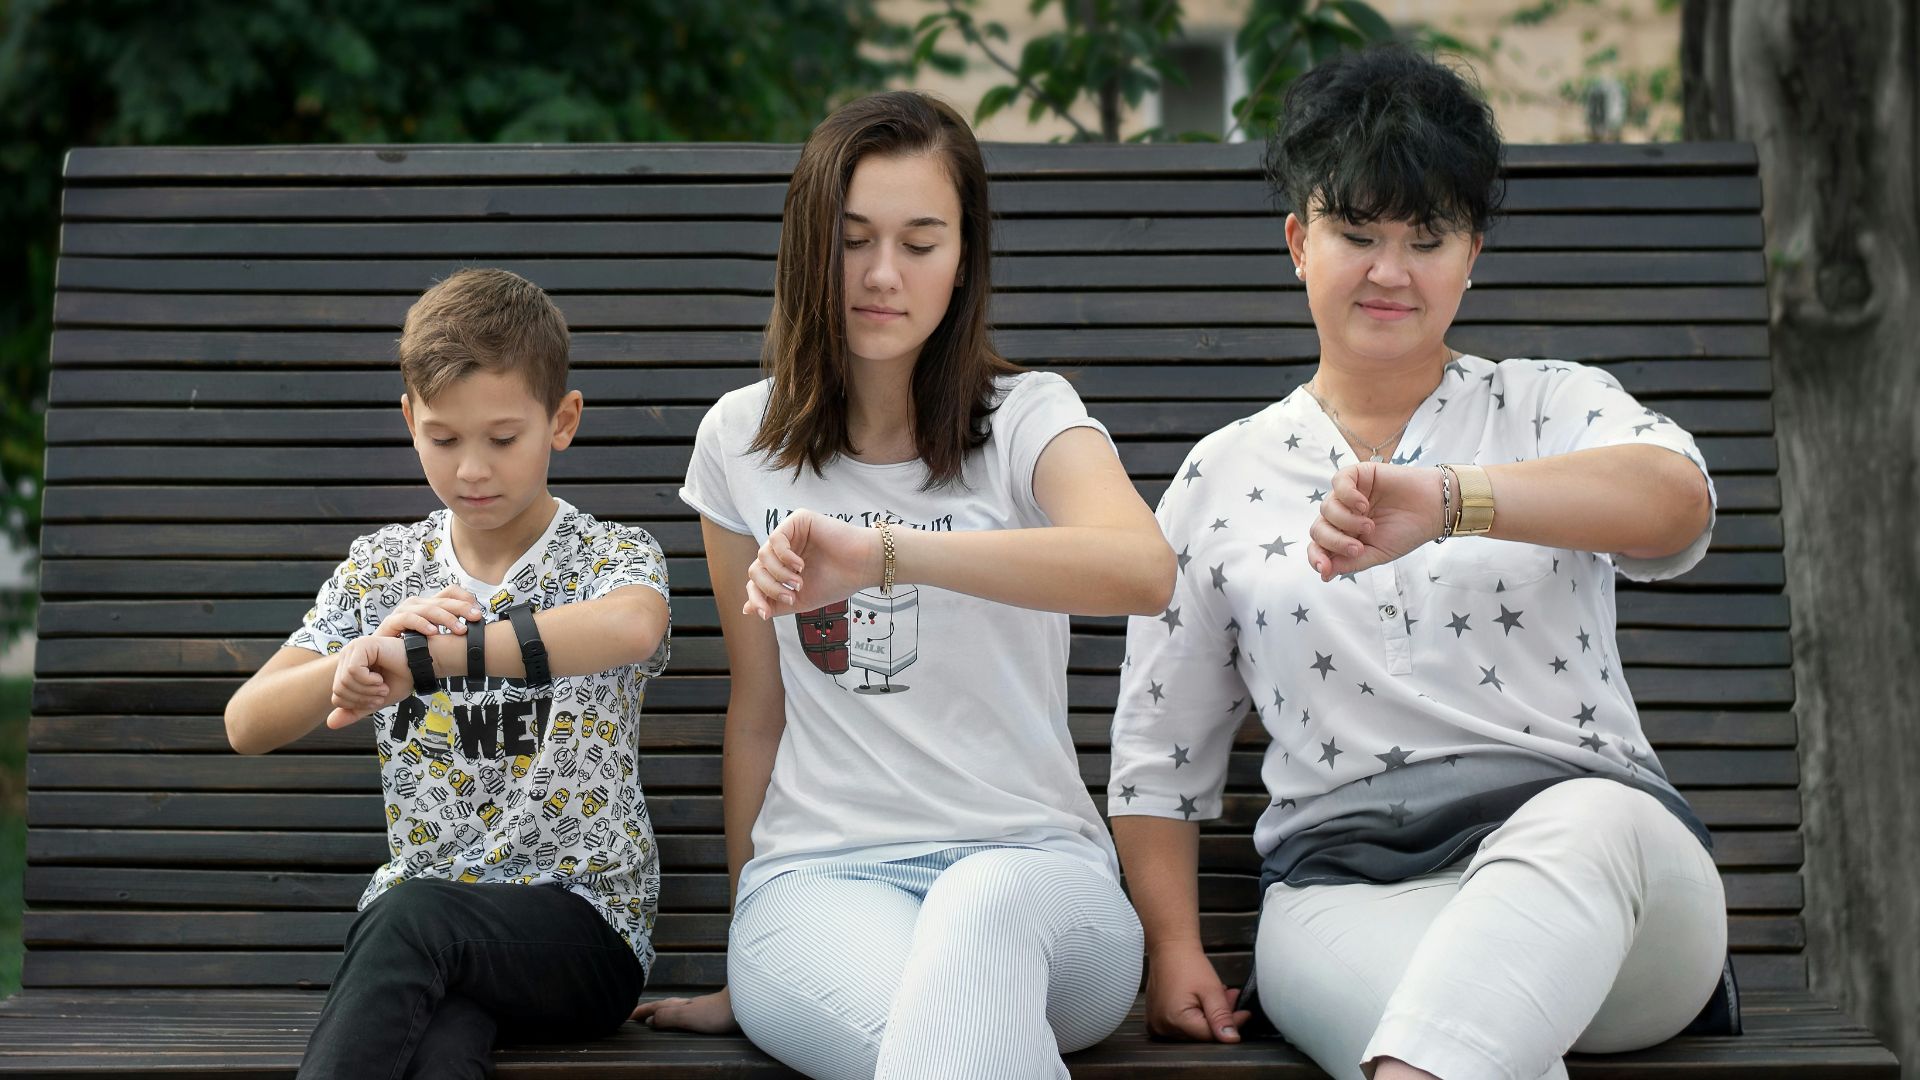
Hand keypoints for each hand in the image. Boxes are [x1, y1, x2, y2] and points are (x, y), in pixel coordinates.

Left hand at [326, 635, 411, 728]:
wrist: (423, 666)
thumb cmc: (403, 679)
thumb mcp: (375, 700)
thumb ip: (354, 710)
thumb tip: (330, 724)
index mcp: (348, 667)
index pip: (336, 695)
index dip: (356, 704)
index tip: (376, 700)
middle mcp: (347, 655)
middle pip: (339, 689)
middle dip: (362, 698)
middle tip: (381, 694)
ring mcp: (354, 648)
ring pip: (345, 681)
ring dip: (368, 690)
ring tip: (382, 686)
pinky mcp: (363, 645)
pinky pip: (354, 671)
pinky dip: (369, 681)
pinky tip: (380, 678)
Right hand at [373, 586, 484, 637]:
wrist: (380, 659)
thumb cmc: (410, 648)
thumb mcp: (433, 636)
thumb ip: (449, 630)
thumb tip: (475, 631)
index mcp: (428, 604)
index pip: (449, 592)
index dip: (465, 598)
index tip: (478, 611)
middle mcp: (416, 604)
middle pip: (443, 600)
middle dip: (462, 608)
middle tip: (477, 618)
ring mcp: (402, 611)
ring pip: (428, 608)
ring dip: (446, 618)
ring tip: (460, 629)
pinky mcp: (391, 622)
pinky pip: (408, 619)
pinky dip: (422, 624)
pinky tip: (434, 632)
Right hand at [631, 988, 738, 1033]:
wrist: (747, 1004)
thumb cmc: (718, 1011)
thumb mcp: (688, 1015)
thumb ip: (668, 1017)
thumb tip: (650, 1021)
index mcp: (681, 1005)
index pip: (657, 1007)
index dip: (642, 1012)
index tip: (628, 1015)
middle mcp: (690, 1003)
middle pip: (666, 1005)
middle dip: (651, 1010)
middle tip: (638, 1015)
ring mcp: (702, 1006)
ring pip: (678, 1007)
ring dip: (665, 1011)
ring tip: (657, 1016)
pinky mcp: (714, 1011)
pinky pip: (689, 1011)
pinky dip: (680, 1013)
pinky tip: (687, 1016)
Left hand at [742, 509, 882, 619]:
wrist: (862, 568)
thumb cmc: (836, 582)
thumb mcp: (800, 600)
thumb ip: (774, 603)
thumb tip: (746, 610)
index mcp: (783, 566)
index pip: (757, 580)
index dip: (757, 597)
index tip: (766, 613)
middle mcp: (784, 548)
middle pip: (756, 568)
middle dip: (769, 587)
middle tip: (791, 597)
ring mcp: (790, 533)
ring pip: (762, 555)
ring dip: (779, 574)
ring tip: (799, 582)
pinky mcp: (798, 520)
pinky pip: (775, 539)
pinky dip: (784, 557)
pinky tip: (800, 565)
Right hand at [1143, 943, 1251, 1042]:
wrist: (1170, 947)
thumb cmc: (1186, 963)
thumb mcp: (1211, 990)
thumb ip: (1221, 1017)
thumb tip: (1230, 1038)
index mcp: (1175, 1020)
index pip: (1211, 1034)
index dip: (1230, 1024)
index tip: (1244, 1014)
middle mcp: (1163, 1026)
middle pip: (1201, 1032)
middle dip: (1220, 1017)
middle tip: (1231, 999)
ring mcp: (1158, 1023)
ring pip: (1194, 1029)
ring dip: (1209, 1015)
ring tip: (1217, 996)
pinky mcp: (1157, 1018)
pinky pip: (1182, 1024)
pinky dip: (1196, 1014)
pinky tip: (1202, 1000)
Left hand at [1306, 463, 1443, 580]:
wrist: (1433, 510)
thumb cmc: (1407, 532)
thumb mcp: (1378, 554)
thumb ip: (1351, 563)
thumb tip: (1325, 574)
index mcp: (1345, 535)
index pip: (1319, 547)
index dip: (1316, 557)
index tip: (1325, 568)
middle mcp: (1343, 516)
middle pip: (1318, 529)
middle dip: (1333, 541)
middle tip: (1357, 548)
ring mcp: (1348, 495)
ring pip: (1326, 508)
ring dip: (1346, 521)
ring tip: (1370, 525)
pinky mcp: (1358, 475)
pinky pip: (1338, 482)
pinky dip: (1347, 496)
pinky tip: (1363, 505)